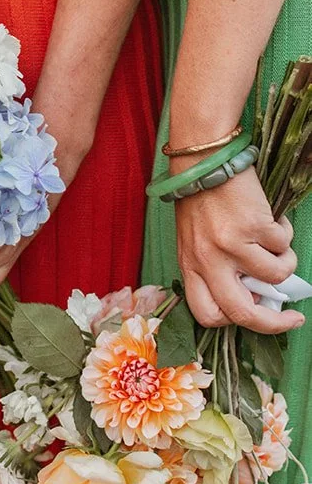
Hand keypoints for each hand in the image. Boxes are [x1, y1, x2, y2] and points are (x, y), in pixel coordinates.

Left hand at [176, 167, 301, 333]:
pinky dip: (284, 233)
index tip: (252, 311)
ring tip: (277, 243)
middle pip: (243, 313)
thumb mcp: (197, 240)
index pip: (206, 314)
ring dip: (286, 262)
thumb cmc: (200, 199)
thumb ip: (215, 269)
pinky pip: (284, 244)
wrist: (204, 159)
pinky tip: (270, 218)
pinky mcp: (254, 225)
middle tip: (293, 318)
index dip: (233, 321)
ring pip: (276, 276)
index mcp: (190, 266)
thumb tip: (256, 294)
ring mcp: (231, 245)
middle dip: (274, 323)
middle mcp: (208, 260)